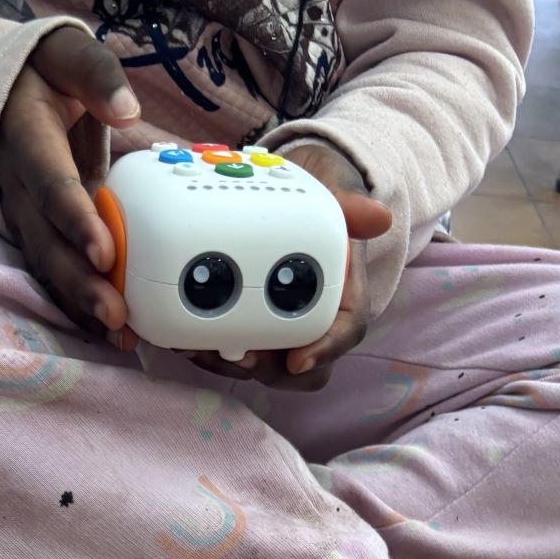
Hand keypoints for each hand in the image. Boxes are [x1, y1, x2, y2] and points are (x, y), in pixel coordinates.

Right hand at [0, 27, 141, 344]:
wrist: (0, 92)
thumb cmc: (41, 72)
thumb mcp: (64, 54)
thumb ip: (96, 74)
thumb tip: (128, 109)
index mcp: (26, 137)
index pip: (49, 182)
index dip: (74, 218)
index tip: (104, 250)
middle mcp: (17, 184)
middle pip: (45, 241)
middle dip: (79, 282)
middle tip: (114, 313)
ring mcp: (22, 215)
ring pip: (46, 265)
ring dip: (80, 304)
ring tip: (119, 334)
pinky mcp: (34, 233)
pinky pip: (53, 273)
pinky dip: (78, 305)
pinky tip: (110, 333)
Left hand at [185, 142, 390, 390]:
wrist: (289, 191)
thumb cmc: (317, 197)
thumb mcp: (335, 193)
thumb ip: (350, 206)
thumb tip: (378, 216)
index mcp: (341, 295)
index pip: (343, 334)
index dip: (324, 352)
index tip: (297, 360)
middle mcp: (310, 319)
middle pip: (296, 366)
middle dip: (264, 367)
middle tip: (235, 354)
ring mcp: (277, 327)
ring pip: (259, 366)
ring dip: (227, 363)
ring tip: (197, 347)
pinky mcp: (246, 324)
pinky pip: (228, 350)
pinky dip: (206, 348)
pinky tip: (181, 337)